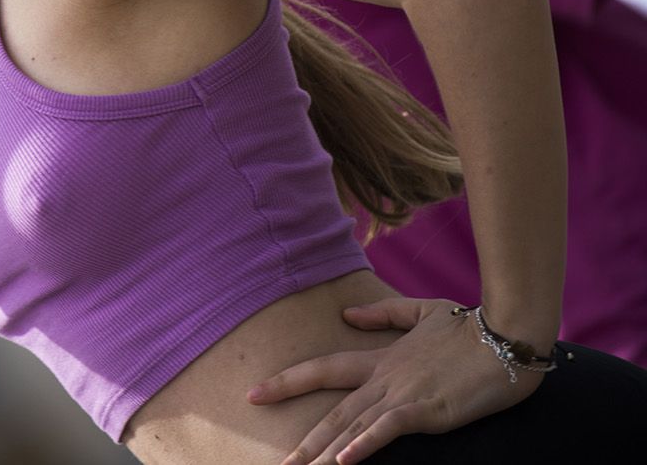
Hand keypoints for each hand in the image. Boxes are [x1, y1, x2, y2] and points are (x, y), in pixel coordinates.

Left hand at [246, 297, 542, 463]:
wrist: (509, 334)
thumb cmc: (472, 327)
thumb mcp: (423, 313)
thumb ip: (384, 315)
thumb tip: (347, 314)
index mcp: (382, 359)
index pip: (324, 369)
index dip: (288, 381)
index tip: (255, 392)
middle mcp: (385, 378)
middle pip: (332, 410)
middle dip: (302, 440)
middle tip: (275, 461)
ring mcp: (403, 393)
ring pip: (352, 424)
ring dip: (323, 452)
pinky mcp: (427, 410)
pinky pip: (388, 429)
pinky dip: (364, 445)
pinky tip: (343, 461)